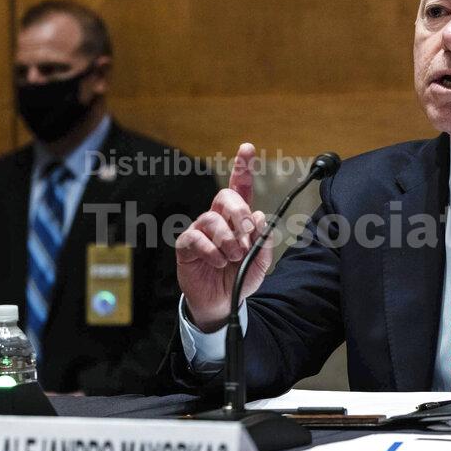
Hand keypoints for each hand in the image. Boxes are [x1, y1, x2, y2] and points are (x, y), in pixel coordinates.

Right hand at [175, 143, 272, 331]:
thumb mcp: (261, 261)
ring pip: (212, 219)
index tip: (247, 148)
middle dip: (239, 213)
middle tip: (247, 236)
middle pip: (225, 196)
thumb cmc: (240, 278)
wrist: (223, 302)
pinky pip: (196, 238)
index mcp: (237, 219)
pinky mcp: (187, 246)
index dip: (243, 167)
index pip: (240, 187)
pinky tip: (219, 263)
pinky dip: (212, 251)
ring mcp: (200, 230)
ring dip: (229, 240)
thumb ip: (264, 240)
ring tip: (234, 257)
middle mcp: (218, 219)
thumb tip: (260, 217)